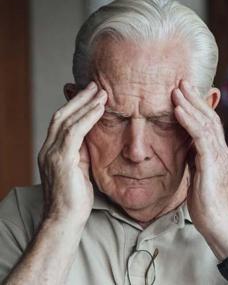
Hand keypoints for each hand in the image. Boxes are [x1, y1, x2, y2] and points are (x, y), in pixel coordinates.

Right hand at [38, 82, 106, 223]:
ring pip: (66, 119)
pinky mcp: (61, 160)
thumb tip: (92, 137)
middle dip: (79, 98)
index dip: (75, 105)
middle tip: (95, 85)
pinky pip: (74, 132)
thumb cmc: (75, 198)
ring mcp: (52, 154)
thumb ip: (82, 152)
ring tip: (101, 91)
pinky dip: (87, 117)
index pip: (62, 121)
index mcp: (52, 151)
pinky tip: (99, 108)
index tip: (90, 93)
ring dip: (85, 103)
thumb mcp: (80, 169)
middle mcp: (48, 149)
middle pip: (62, 115)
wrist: (65, 221)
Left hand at [171, 81, 227, 234]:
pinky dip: (189, 121)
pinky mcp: (212, 165)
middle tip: (181, 81)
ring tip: (177, 89)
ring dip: (190, 104)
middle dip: (195, 98)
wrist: (221, 227)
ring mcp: (219, 157)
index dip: (198, 107)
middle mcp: (221, 151)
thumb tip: (188, 148)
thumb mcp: (200, 177)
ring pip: (206, 123)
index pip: (209, 124)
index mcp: (218, 154)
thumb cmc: (209, 206)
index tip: (185, 93)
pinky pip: (200, 138)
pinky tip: (178, 110)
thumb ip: (197, 160)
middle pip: (210, 117)